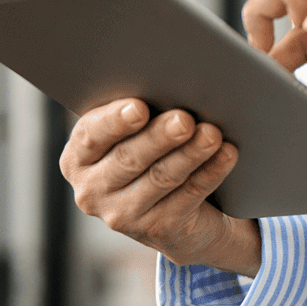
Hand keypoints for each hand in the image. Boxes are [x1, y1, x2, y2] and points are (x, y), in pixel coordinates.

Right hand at [59, 98, 260, 275]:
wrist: (177, 211)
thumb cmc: (156, 147)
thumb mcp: (139, 128)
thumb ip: (145, 103)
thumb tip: (178, 75)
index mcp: (80, 157)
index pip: (91, 136)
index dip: (114, 121)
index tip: (138, 107)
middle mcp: (92, 190)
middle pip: (129, 158)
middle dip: (159, 137)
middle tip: (184, 119)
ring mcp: (123, 215)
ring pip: (161, 178)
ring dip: (190, 154)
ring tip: (212, 133)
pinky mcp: (158, 230)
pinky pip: (188, 196)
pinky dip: (210, 172)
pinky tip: (226, 154)